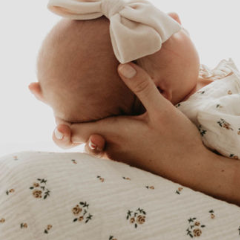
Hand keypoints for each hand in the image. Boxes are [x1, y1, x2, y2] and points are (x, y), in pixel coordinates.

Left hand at [52, 63, 209, 182]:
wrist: (196, 174)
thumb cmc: (179, 142)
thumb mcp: (163, 111)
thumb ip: (142, 87)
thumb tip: (121, 64)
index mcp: (115, 133)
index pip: (76, 129)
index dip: (58, 120)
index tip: (43, 105)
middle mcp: (112, 149)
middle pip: (80, 141)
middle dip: (66, 132)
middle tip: (57, 124)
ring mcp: (121, 160)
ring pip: (93, 150)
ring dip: (84, 140)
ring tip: (77, 131)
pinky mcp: (132, 165)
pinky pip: (108, 155)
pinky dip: (100, 146)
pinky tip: (108, 140)